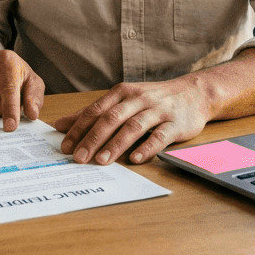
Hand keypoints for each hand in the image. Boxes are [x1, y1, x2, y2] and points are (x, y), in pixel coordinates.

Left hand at [52, 77, 211, 164]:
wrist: (194, 93)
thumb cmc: (153, 99)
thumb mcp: (122, 100)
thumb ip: (93, 112)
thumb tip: (61, 125)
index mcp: (122, 93)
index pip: (96, 110)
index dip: (79, 128)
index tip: (65, 146)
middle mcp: (138, 99)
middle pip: (112, 119)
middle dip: (93, 139)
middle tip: (79, 157)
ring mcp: (158, 110)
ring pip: (133, 127)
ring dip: (116, 145)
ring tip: (102, 161)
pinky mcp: (175, 123)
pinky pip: (160, 136)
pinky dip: (147, 147)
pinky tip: (136, 159)